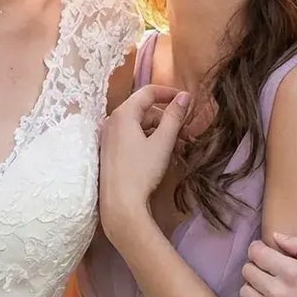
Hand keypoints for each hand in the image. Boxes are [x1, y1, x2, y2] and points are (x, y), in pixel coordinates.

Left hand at [98, 85, 187, 244]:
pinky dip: (148, 140)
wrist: (120, 204)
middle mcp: (112, 121)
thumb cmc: (141, 171)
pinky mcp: (109, 151)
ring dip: (160, 132)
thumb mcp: (162, 143)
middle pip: (144, 110)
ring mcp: (109, 137)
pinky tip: (162, 154)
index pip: (148, 92)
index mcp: (123, 114)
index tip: (187, 100)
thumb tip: (185, 97)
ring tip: (177, 147)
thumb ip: (174, 117)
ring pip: (139, 125)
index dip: (169, 93)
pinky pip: (131, 137)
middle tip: (187, 133)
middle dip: (167, 118)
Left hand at [240, 234, 296, 296]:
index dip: (258, 248)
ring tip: (269, 288)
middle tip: (270, 269)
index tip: (264, 251)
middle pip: (247, 270)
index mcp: (292, 273)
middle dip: (256, 265)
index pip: (256, 253)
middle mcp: (277, 293)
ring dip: (254, 286)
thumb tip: (276, 237)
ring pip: (245, 292)